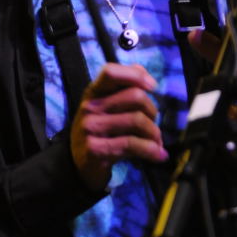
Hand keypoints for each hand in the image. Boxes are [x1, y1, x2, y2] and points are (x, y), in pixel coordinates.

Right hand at [70, 63, 168, 190]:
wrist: (77, 164)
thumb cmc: (100, 132)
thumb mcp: (107, 108)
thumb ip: (124, 89)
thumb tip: (147, 78)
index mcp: (94, 91)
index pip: (111, 72)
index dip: (136, 75)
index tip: (152, 87)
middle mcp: (90, 106)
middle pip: (135, 96)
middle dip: (152, 111)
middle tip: (152, 124)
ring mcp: (92, 127)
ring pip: (137, 120)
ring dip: (154, 133)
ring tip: (156, 142)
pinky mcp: (96, 148)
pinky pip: (132, 144)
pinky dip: (151, 150)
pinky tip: (159, 155)